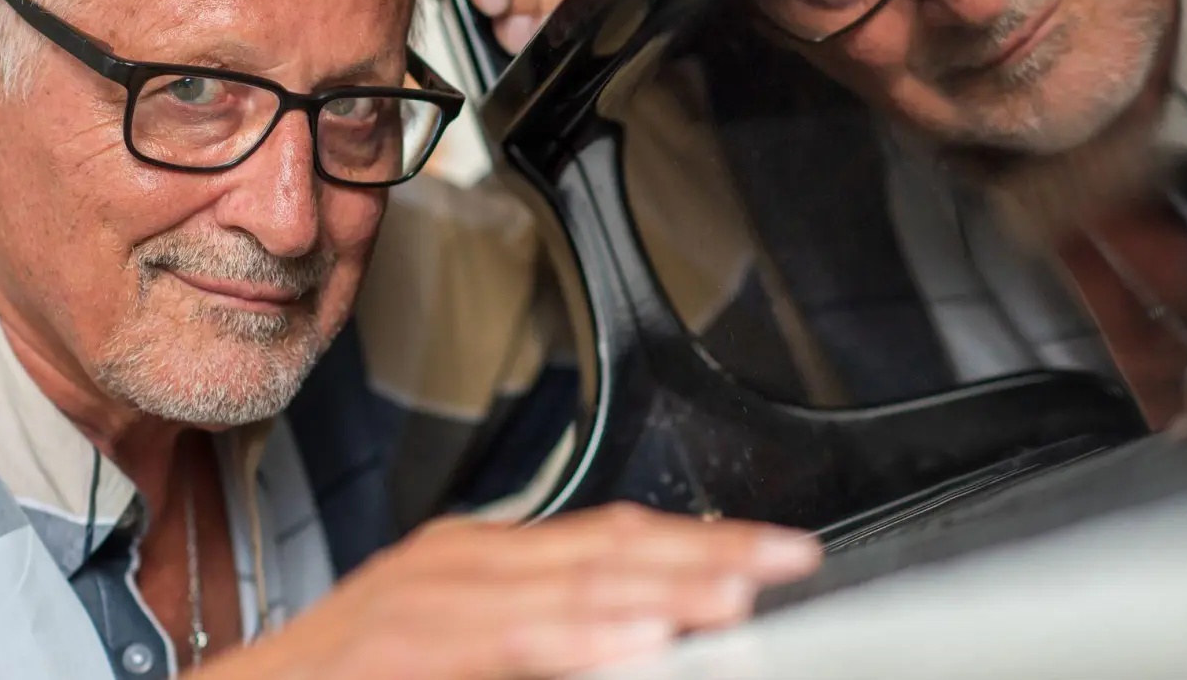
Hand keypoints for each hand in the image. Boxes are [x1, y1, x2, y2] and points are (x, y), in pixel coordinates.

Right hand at [194, 503, 819, 679]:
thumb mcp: (461, 647)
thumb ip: (540, 636)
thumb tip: (643, 644)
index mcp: (482, 560)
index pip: (611, 538)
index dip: (698, 543)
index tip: (776, 552)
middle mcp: (460, 563)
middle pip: (605, 549)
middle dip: (703, 555)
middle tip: (788, 559)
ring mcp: (425, 598)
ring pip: (565, 586)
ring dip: (658, 590)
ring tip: (734, 595)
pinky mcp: (399, 647)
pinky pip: (503, 640)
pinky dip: (572, 640)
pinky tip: (636, 645)